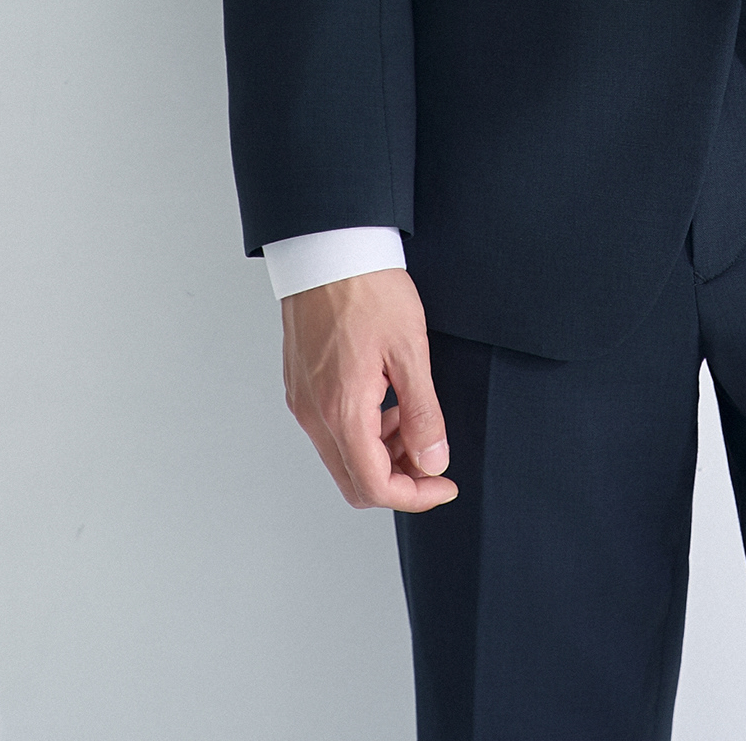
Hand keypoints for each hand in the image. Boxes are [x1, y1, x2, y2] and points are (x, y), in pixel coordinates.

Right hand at [282, 268, 457, 511]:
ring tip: (411, 420)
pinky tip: (385, 402)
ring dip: (380, 455)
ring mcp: (303, 401)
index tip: (444, 484)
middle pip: (354, 481)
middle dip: (398, 481)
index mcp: (341, 410)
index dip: (415, 496)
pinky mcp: (300, 385)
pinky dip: (361, 433)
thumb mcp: (409, 349)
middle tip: (431, 457)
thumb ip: (423, 412)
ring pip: (341, 458)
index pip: (375, 485)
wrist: (328, 247)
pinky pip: (330, 431)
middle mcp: (314, 414)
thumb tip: (434, 460)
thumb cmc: (368, 288)